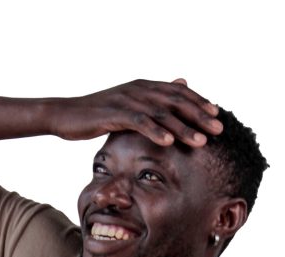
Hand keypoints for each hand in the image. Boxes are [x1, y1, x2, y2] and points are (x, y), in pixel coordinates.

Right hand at [51, 78, 222, 146]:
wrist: (66, 115)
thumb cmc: (97, 115)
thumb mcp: (127, 107)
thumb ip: (152, 100)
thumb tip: (180, 85)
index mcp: (143, 86)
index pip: (177, 92)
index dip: (198, 102)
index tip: (216, 116)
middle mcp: (138, 89)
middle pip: (175, 101)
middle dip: (198, 115)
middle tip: (218, 129)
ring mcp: (126, 100)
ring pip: (161, 113)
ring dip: (183, 128)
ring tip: (201, 141)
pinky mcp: (113, 113)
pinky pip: (138, 122)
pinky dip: (155, 132)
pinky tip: (169, 142)